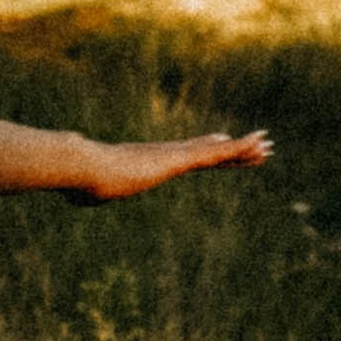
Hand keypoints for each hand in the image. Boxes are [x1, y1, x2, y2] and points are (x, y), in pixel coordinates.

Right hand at [64, 128, 269, 204]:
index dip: (205, 151)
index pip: (184, 156)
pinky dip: (239, 150)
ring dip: (245, 150)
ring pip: (217, 152)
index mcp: (149, 161)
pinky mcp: (177, 159)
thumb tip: (71, 197)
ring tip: (269, 144)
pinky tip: (258, 147)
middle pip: (206, 152)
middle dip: (233, 151)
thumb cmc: (79, 180)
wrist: (80, 167)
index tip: (221, 143)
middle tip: (258, 145)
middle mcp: (165, 154)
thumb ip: (85, 194)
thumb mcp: (86, 193)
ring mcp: (172, 155)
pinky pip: (215, 155)